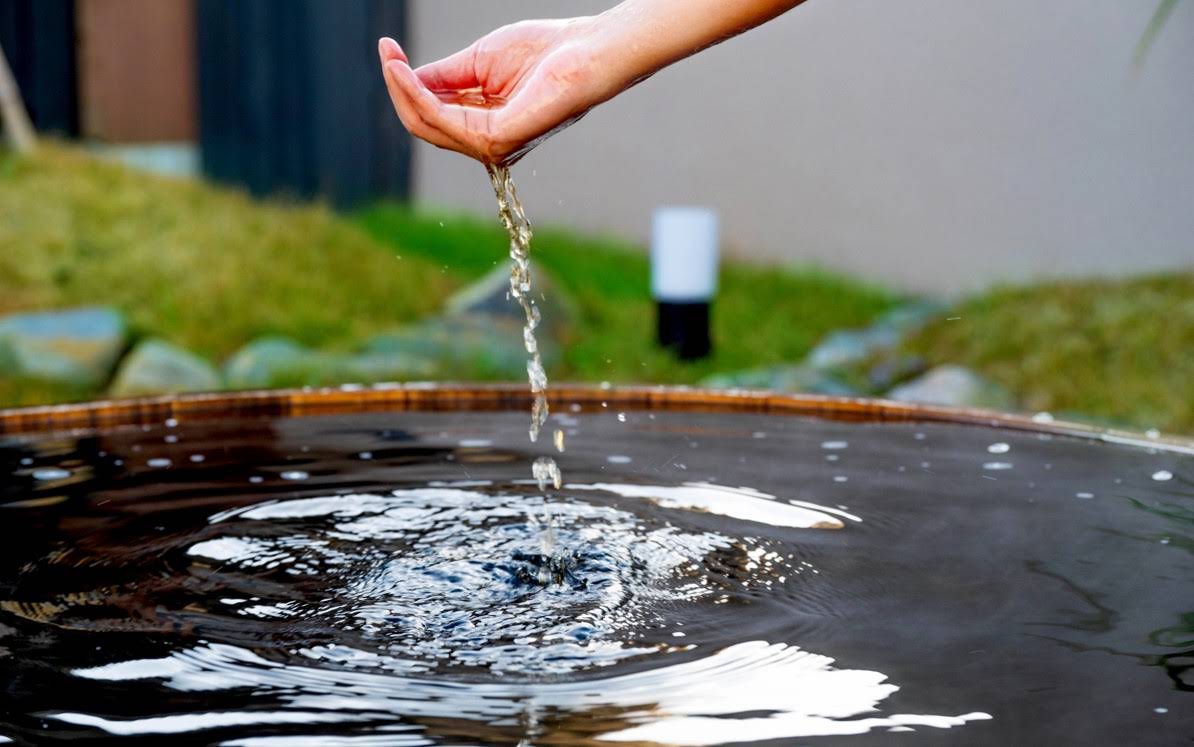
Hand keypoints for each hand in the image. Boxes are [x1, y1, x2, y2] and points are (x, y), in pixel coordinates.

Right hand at [379, 19, 611, 164]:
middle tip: (386, 55)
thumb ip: (443, 76)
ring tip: (392, 62)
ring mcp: (492, 145)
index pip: (434, 114)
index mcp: (485, 124)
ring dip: (404, 92)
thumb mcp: (479, 61)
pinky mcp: (498, 140)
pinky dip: (420, 97)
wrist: (584, 50)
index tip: (388, 51)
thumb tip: (405, 78)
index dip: (406, 85)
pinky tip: (407, 74)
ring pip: (429, 125)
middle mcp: (487, 141)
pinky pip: (445, 121)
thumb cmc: (544, 52)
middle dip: (399, 90)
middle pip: (425, 125)